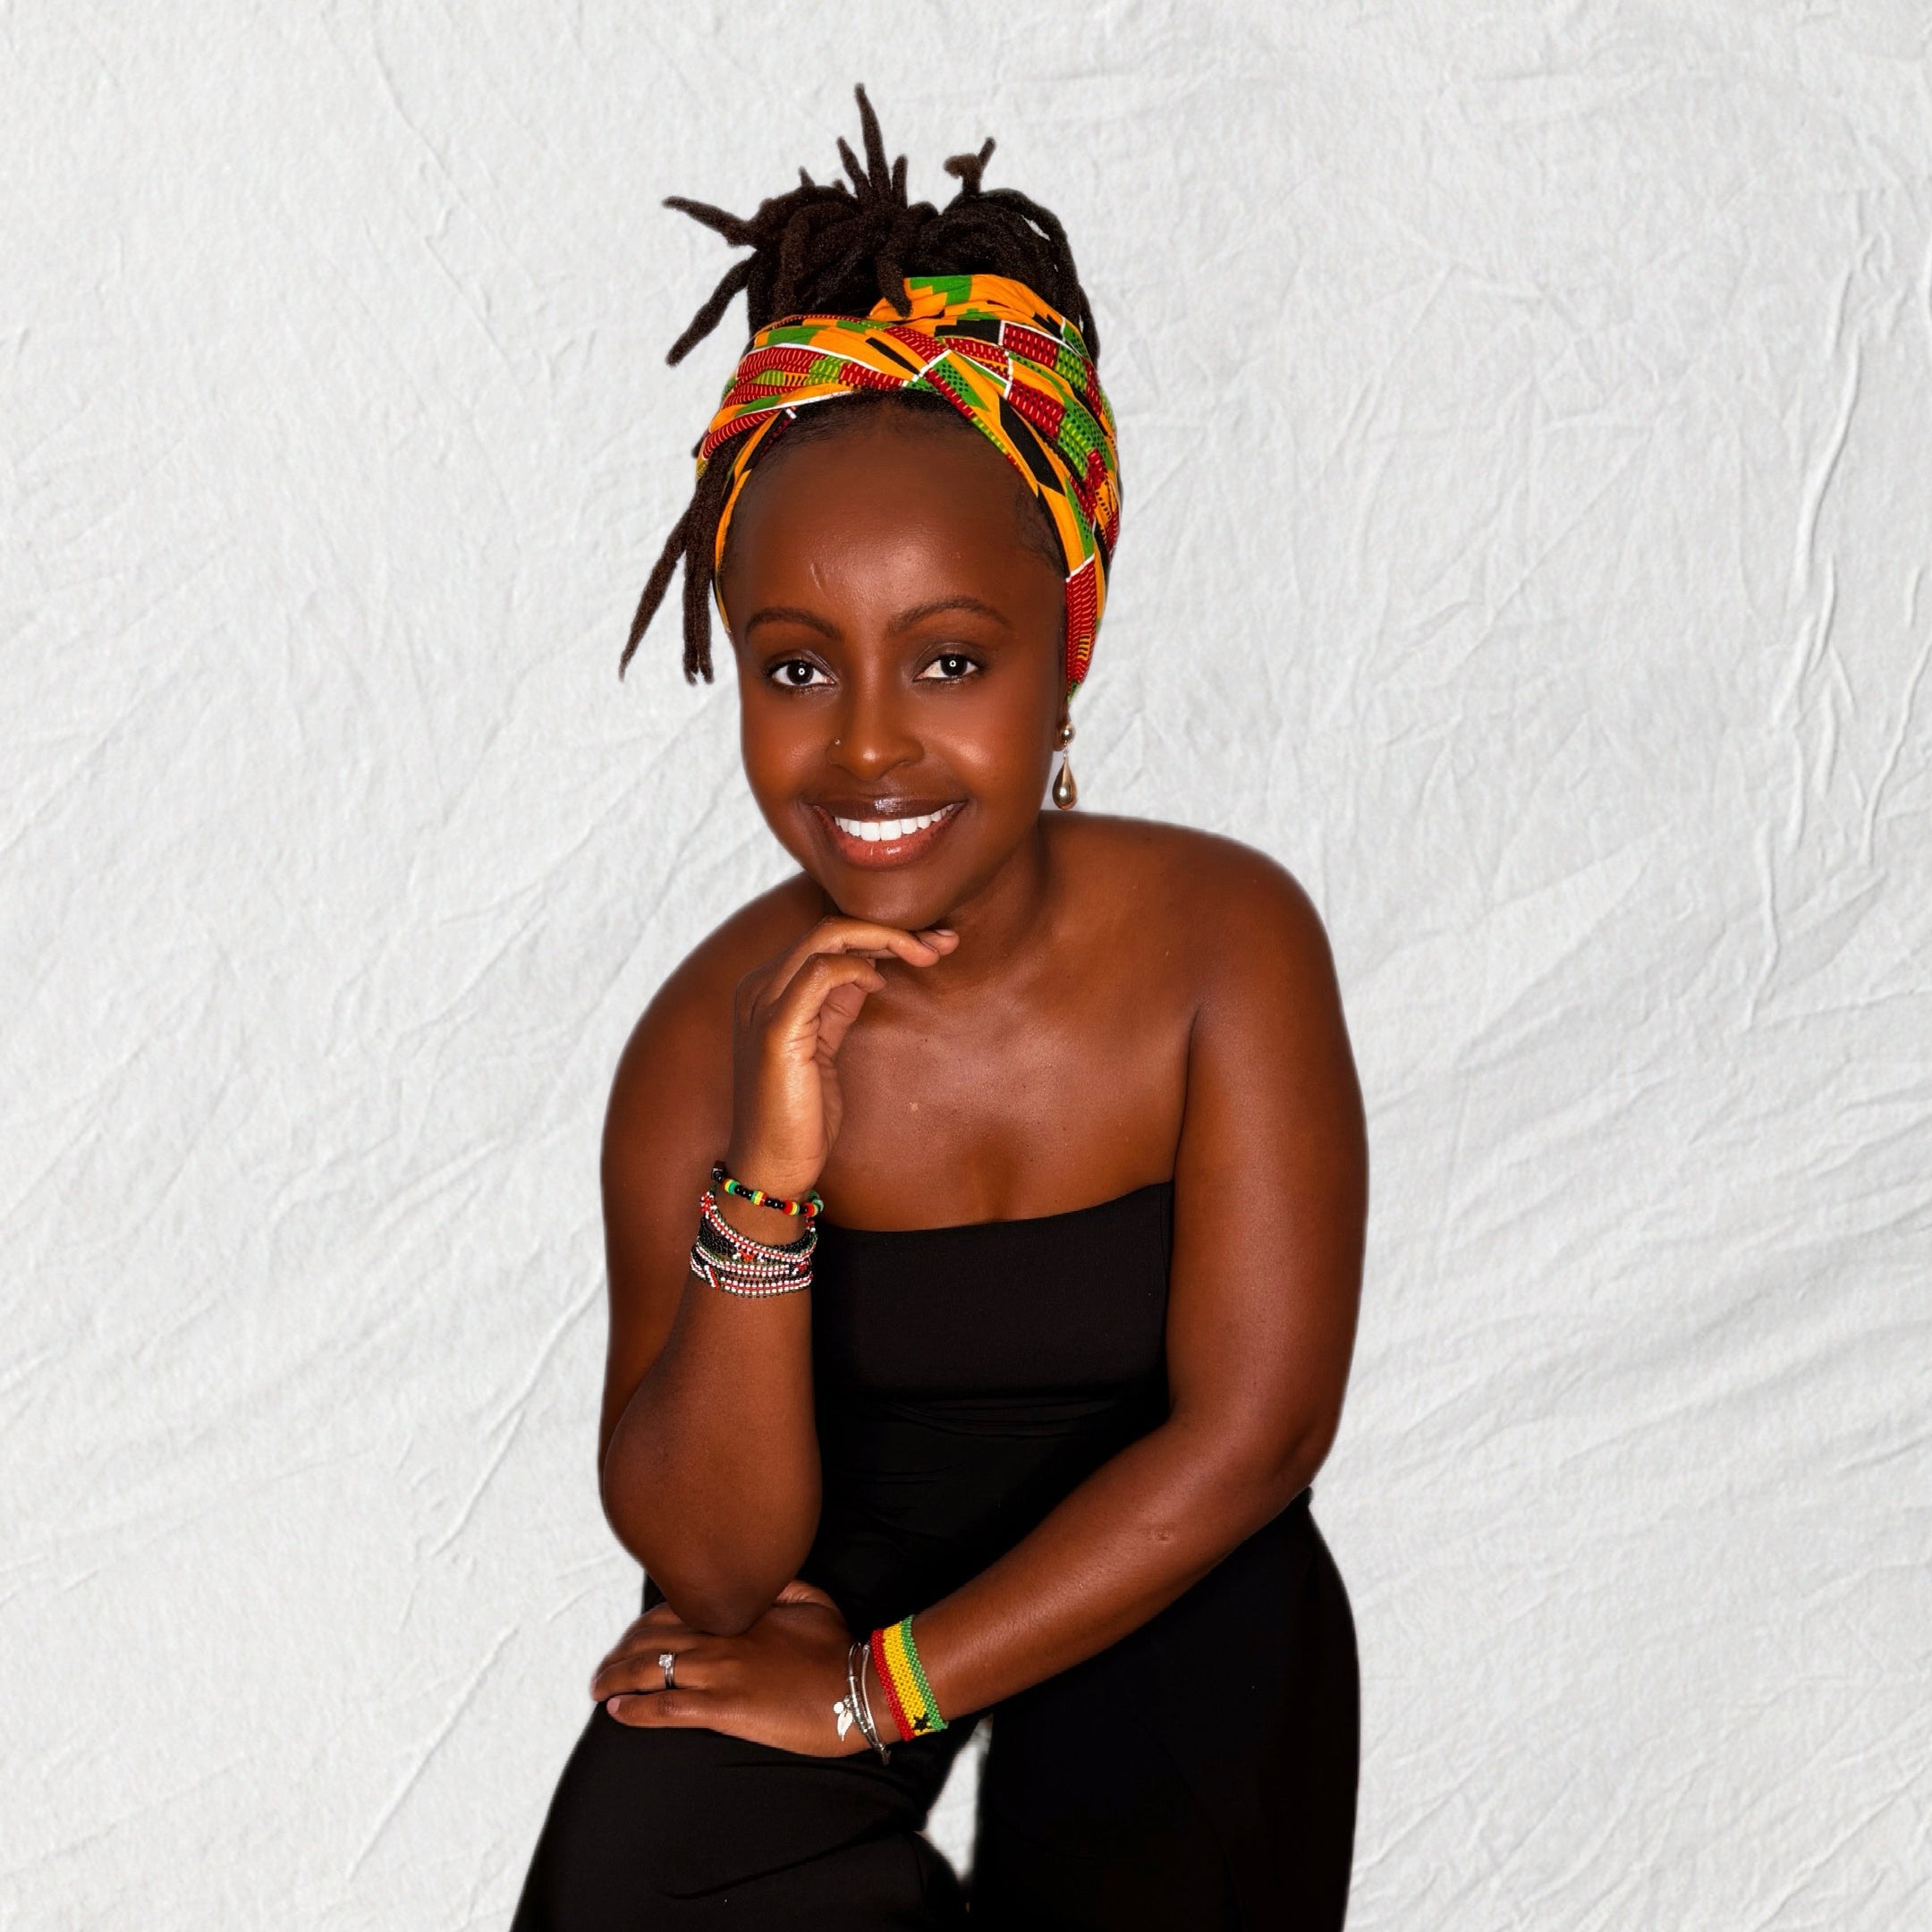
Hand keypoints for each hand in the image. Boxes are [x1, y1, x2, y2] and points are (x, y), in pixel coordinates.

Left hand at [592, 1578, 872, 1756]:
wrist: (859, 1688)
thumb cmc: (837, 1647)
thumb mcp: (810, 1598)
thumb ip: (775, 1584)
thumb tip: (753, 1578)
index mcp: (738, 1611)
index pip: (674, 1609)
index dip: (644, 1625)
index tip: (630, 1639)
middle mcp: (721, 1637)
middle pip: (652, 1639)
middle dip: (620, 1653)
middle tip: (603, 1668)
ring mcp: (720, 1672)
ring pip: (650, 1670)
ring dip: (615, 1679)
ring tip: (597, 1689)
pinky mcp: (724, 1708)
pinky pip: (666, 1708)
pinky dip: (634, 1710)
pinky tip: (615, 1712)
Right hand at [726, 917, 957, 1198]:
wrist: (771, 1166)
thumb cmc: (800, 1113)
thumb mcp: (824, 1044)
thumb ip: (839, 1003)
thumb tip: (872, 967)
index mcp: (769, 988)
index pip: (828, 937)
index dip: (883, 931)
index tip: (934, 942)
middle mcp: (760, 987)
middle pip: (829, 927)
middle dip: (892, 928)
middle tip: (943, 942)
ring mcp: (763, 1005)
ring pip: (826, 937)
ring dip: (885, 938)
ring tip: (926, 954)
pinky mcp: (776, 1029)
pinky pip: (819, 973)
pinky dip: (856, 967)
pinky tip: (880, 981)